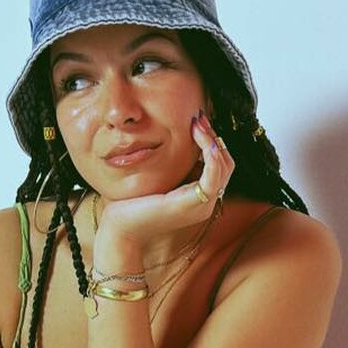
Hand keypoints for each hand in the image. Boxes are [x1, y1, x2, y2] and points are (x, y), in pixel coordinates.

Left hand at [95, 110, 233, 249]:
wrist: (121, 229)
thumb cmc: (132, 206)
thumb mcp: (157, 180)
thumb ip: (173, 167)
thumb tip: (180, 141)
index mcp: (198, 199)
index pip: (218, 166)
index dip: (211, 142)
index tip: (197, 123)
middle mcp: (205, 204)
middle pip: (226, 164)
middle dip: (214, 137)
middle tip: (199, 118)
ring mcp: (202, 206)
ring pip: (224, 166)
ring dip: (212, 140)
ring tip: (197, 124)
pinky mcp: (195, 204)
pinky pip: (214, 174)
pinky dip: (211, 153)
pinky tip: (199, 137)